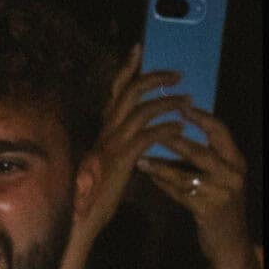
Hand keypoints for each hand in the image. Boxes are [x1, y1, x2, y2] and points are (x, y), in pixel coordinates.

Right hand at [78, 46, 183, 243]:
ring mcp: (113, 145)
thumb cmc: (93, 197)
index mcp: (102, 131)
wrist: (81, 221)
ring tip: (187, 103)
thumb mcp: (103, 164)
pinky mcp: (122, 159)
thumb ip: (114, 146)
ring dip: (168, 103)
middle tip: (177, 75)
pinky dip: (165, 129)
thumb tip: (129, 134)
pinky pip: (148, 135)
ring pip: (143, 110)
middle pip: (130, 91)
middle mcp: (106, 132)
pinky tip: (178, 129)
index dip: (126, 68)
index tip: (140, 48)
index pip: (114, 91)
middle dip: (155, 77)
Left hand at [137, 103, 250, 266]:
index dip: (202, 118)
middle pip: (201, 152)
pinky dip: (163, 184)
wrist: (230, 244)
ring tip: (142, 158)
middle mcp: (233, 174)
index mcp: (237, 161)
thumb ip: (202, 161)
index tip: (184, 107)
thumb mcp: (219, 180)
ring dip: (161, 166)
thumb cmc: (220, 207)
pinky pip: (180, 194)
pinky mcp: (208, 211)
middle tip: (152, 130)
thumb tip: (172, 138)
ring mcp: (221, 193)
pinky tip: (150, 177)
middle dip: (175, 141)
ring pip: (186, 175)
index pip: (221, 132)